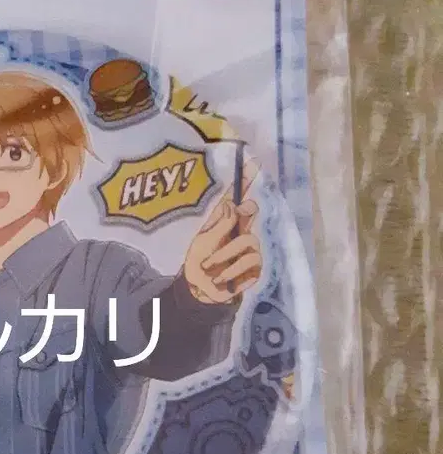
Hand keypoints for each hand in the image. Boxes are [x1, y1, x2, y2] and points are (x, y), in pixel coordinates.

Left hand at [183, 162, 261, 304]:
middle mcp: (240, 230)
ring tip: (209, 267)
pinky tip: (221, 279)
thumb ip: (219, 225)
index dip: (246, 179)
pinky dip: (231, 270)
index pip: (235, 197)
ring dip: (224, 255)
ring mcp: (249, 248)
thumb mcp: (202, 242)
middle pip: (251, 210)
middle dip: (246, 210)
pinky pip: (249, 261)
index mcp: (224, 221)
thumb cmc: (198, 263)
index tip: (253, 161)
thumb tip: (231, 204)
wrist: (200, 292)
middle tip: (241, 211)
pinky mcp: (255, 267)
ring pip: (247, 240)